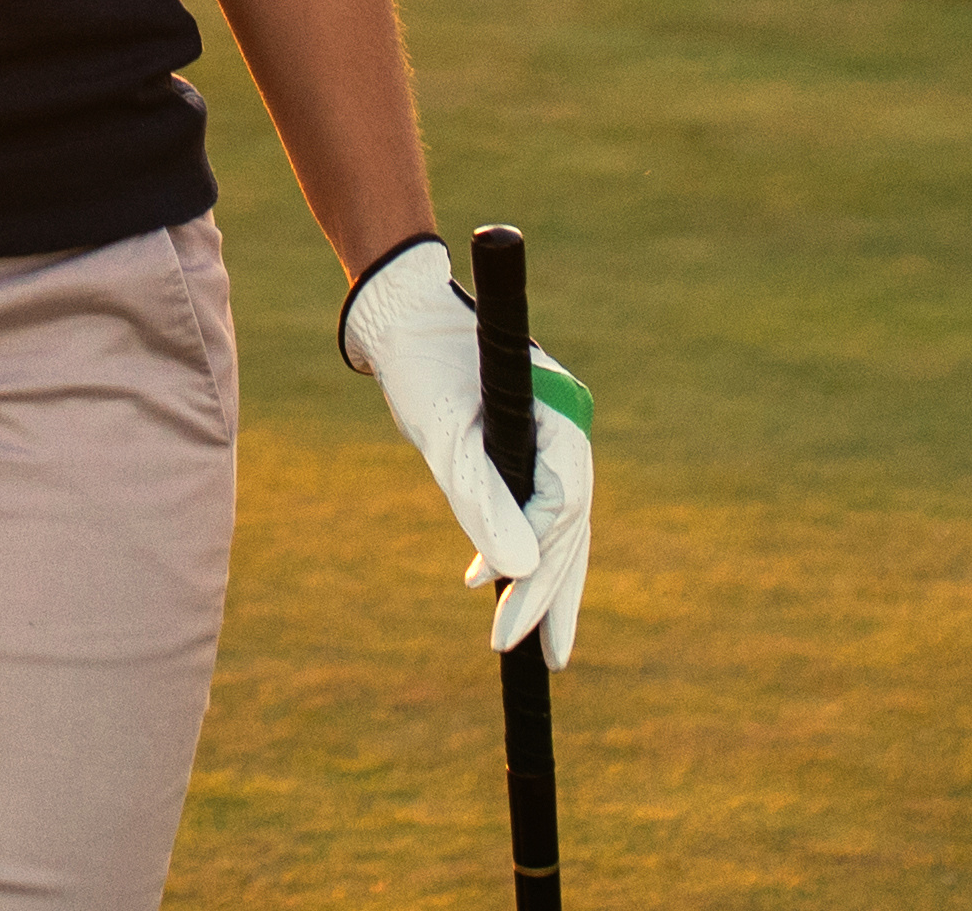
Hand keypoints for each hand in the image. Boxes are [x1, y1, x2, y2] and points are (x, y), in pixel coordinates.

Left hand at [339, 234, 596, 663]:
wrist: (399, 313)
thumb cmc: (419, 365)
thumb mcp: (443, 438)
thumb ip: (482, 500)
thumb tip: (520, 575)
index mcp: (558, 415)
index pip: (564, 511)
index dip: (542, 574)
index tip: (511, 626)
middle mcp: (565, 424)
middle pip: (572, 524)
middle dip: (554, 593)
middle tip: (545, 659)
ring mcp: (550, 432)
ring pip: (560, 520)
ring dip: (545, 580)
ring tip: (535, 643)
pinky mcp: (528, 439)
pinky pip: (536, 503)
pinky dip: (519, 545)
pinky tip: (490, 583)